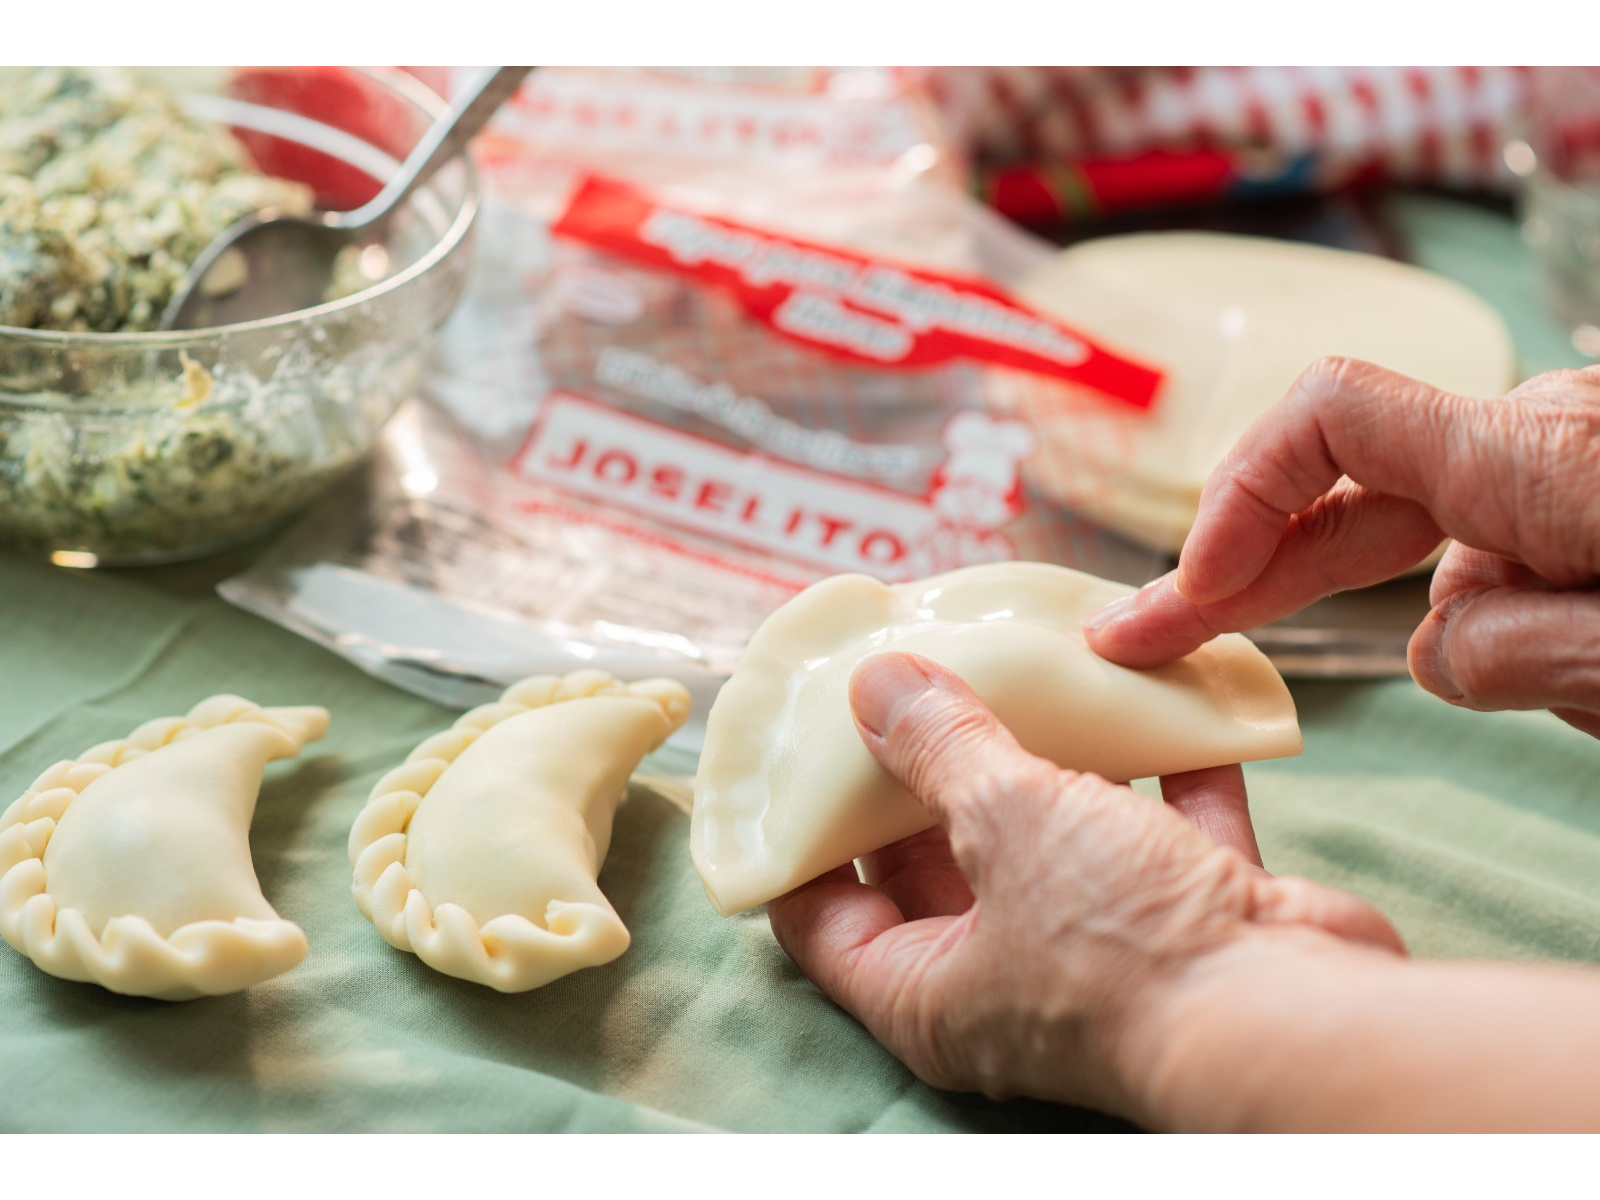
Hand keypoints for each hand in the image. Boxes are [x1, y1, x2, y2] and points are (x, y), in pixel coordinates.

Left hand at [765, 651, 1402, 1118]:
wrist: (1298, 1020)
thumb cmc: (1123, 946)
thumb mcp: (1005, 819)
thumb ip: (941, 748)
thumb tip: (875, 686)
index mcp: (928, 991)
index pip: (823, 919)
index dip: (800, 841)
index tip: (797, 756)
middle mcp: (1007, 980)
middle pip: (937, 867)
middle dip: (923, 775)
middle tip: (906, 685)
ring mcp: (1103, 951)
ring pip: (1056, 840)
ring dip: (1046, 758)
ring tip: (1017, 668)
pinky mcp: (1191, 921)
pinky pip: (1165, 829)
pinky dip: (1163, 767)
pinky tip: (1152, 690)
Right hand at [1084, 359, 1599, 737]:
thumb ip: (1501, 656)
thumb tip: (1433, 650)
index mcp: (1531, 458)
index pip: (1326, 416)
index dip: (1236, 499)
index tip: (1197, 597)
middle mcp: (1531, 434)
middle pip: (1338, 483)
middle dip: (1245, 571)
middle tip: (1142, 640)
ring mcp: (1556, 456)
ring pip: (1436, 545)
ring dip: (1470, 633)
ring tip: (1578, 675)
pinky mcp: (1578, 487)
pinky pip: (1497, 556)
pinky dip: (1516, 627)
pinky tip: (1586, 660)